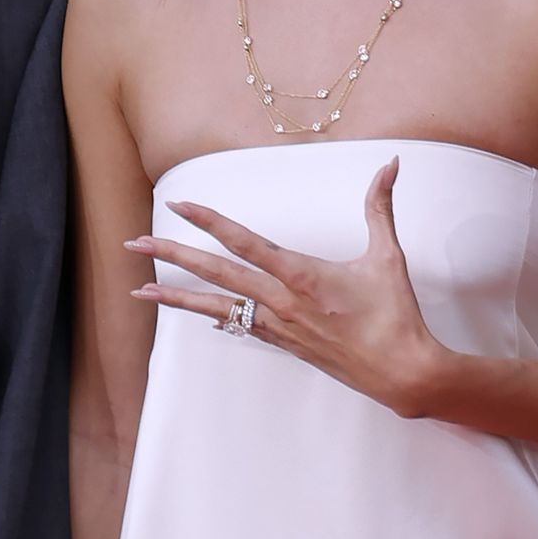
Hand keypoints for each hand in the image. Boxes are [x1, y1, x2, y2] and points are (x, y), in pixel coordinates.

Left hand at [126, 156, 447, 417]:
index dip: (210, 221)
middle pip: (216, 273)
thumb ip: (380, 206)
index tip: (180, 206)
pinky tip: (196, 312)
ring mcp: (278, 326)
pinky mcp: (284, 343)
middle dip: (173, 256)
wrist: (402, 374)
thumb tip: (390, 164)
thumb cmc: (395, 314)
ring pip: (217, 306)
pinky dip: (214, 315)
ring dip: (177, 297)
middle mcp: (281, 301)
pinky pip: (239, 324)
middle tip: (135, 244)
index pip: (244, 242)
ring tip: (141, 293)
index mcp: (301, 276)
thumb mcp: (387, 255)